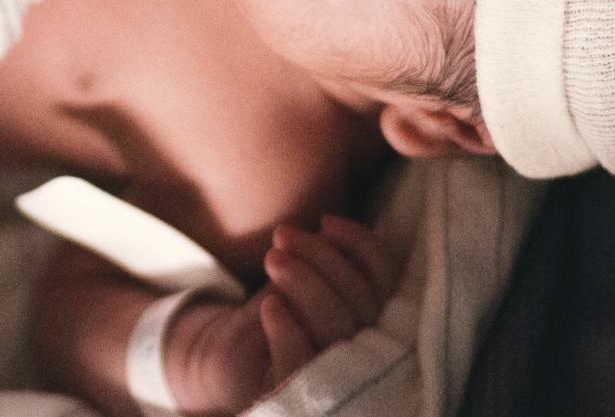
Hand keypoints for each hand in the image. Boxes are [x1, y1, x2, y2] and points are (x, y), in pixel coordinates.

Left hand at [164, 217, 395, 413]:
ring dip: (304, 283)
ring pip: (337, 328)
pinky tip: (268, 307)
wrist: (227, 357)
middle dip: (321, 257)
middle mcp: (364, 357)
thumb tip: (330, 233)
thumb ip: (322, 263)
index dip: (363, 247)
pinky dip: (287, 328)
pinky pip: (300, 361)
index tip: (326, 220)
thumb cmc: (273, 314)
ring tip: (272, 257)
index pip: (386, 283)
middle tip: (282, 234)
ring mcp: (333, 381)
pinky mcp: (293, 395)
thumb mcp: (299, 279)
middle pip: (361, 303)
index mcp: (372, 323)